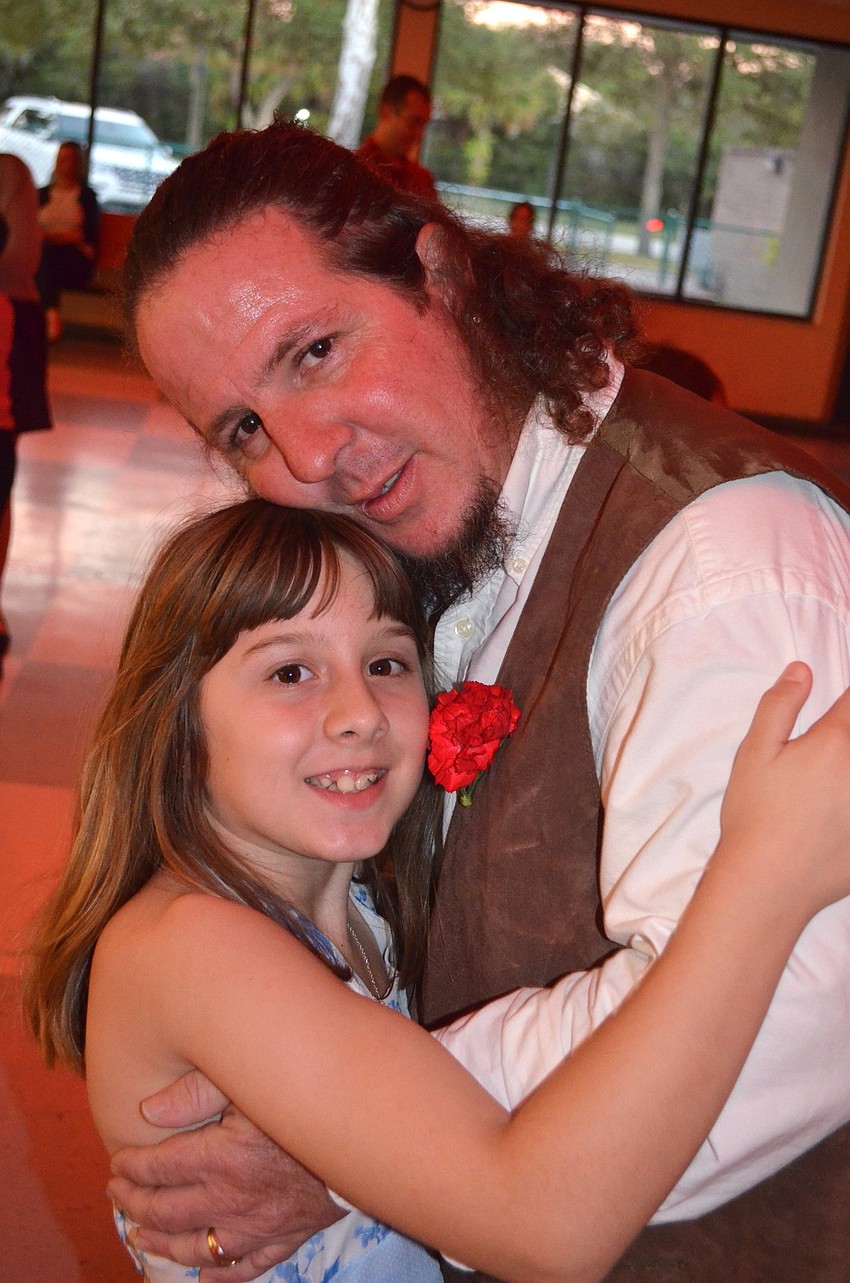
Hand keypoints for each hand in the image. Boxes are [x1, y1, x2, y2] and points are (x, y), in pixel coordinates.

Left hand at [108, 1074, 343, 1281]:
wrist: (364, 1137)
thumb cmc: (303, 1102)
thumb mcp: (250, 1082)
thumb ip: (197, 1091)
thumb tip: (148, 1110)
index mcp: (220, 1157)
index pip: (157, 1168)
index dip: (130, 1167)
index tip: (117, 1163)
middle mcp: (231, 1199)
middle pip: (166, 1210)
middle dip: (134, 1203)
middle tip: (118, 1194)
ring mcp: (255, 1227)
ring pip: (194, 1248)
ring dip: (160, 1242)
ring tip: (140, 1233)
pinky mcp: (281, 1239)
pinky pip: (241, 1269)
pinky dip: (215, 1275)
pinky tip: (199, 1274)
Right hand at [719, 661, 849, 920]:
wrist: (768, 882)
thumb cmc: (755, 815)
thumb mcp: (754, 753)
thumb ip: (779, 705)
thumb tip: (801, 670)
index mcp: (835, 743)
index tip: (845, 702)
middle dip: (849, 734)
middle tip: (831, 748)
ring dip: (849, 770)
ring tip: (834, 779)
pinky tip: (840, 810)